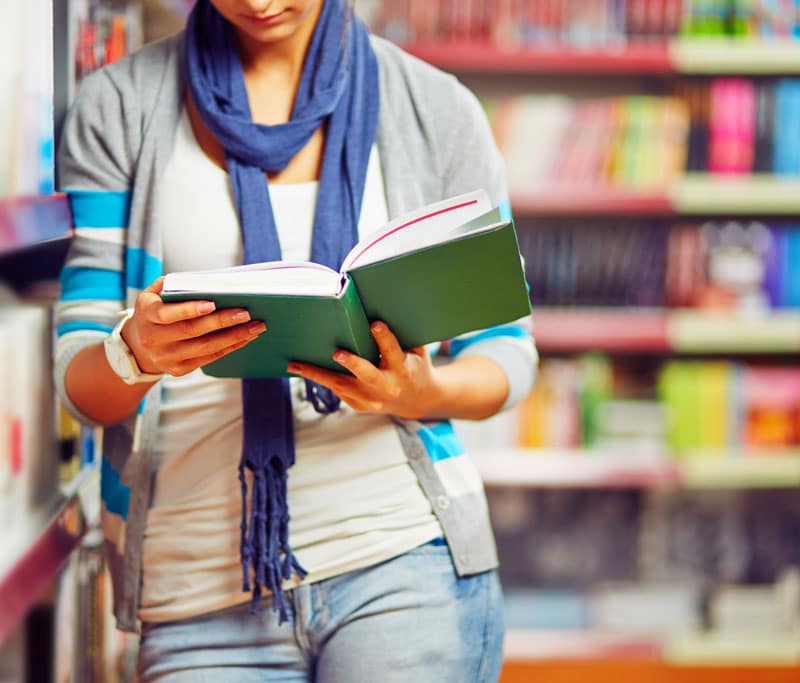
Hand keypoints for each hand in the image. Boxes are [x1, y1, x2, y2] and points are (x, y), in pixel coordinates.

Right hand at [121, 277, 266, 376]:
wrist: (136, 347)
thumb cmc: (153, 311)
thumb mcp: (152, 294)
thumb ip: (172, 286)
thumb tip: (206, 281)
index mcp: (147, 316)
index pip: (168, 314)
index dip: (190, 310)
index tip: (213, 303)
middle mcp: (154, 339)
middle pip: (192, 331)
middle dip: (222, 322)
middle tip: (246, 313)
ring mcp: (167, 357)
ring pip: (205, 348)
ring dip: (234, 337)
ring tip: (256, 326)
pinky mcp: (179, 370)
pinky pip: (210, 358)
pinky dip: (230, 347)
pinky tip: (246, 337)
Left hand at [287, 322, 443, 419]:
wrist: (416, 400)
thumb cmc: (414, 365)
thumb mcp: (417, 350)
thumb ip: (405, 333)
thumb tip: (385, 304)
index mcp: (403, 369)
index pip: (393, 352)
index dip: (384, 338)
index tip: (374, 324)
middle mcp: (387, 386)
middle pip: (367, 375)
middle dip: (353, 364)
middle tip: (337, 353)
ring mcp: (372, 399)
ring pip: (342, 386)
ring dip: (317, 374)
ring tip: (294, 364)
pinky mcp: (360, 406)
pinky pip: (338, 391)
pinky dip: (321, 379)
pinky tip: (303, 370)